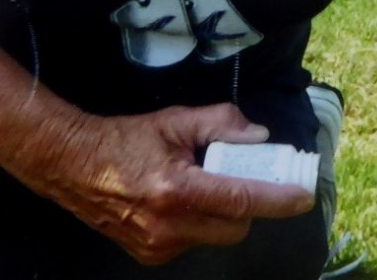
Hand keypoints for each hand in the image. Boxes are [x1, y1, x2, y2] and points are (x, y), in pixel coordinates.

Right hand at [30, 103, 314, 264]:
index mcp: (177, 190)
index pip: (242, 200)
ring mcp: (157, 246)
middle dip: (250, 205)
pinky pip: (194, 241)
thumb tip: (259, 136)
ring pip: (217, 236)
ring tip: (206, 184)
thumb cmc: (126, 140)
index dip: (278, 199)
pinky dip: (201, 222)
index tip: (305, 196)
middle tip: (247, 177)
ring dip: (224, 214)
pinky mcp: (149, 255)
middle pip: (237, 226)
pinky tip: (184, 200)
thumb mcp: (175, 121)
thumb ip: (221, 124)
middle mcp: (169, 226)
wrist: (72, 166)